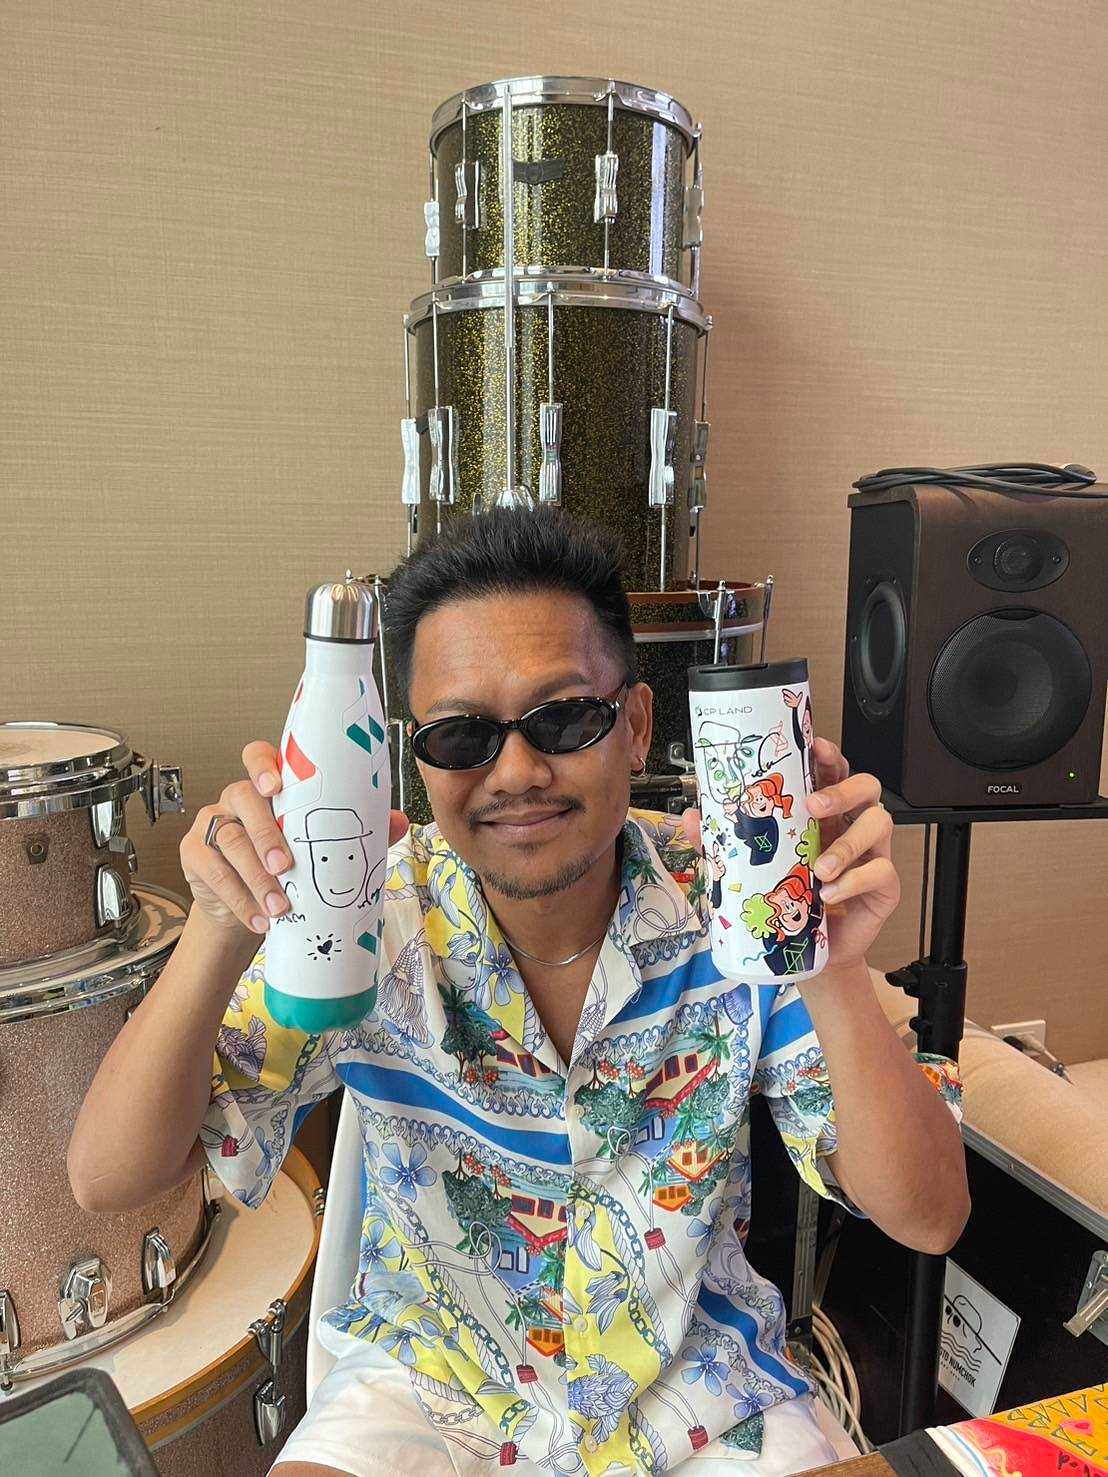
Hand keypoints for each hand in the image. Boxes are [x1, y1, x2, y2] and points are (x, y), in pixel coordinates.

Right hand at [180, 739, 409, 937]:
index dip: (264, 765)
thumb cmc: (288, 870)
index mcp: (269, 788)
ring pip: (230, 840)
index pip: (258, 757)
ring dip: (256, 876)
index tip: (277, 786)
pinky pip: (213, 871)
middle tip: (285, 865)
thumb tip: (397, 821)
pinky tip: (259, 917)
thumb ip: (356, 832)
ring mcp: (213, 824)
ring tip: (279, 905)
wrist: (249, 911)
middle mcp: (237, 799)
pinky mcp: (195, 854)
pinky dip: (238, 898)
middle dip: (265, 833)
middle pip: (243, 799)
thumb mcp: (321, 850)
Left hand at [678, 736, 897, 971]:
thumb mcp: (750, 869)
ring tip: (819, 869)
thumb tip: (690, 817)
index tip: (816, 747)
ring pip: (880, 824)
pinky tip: (831, 894)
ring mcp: (872, 855)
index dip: (830, 756)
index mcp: (824, 815)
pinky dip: (855, 881)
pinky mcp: (885, 888)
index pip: (834, 773)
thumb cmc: (786, 902)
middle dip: (843, 790)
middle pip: (867, 787)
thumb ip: (724, 842)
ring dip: (847, 843)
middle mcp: (851, 828)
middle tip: (814, 806)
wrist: (808, 955)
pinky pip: (882, 872)